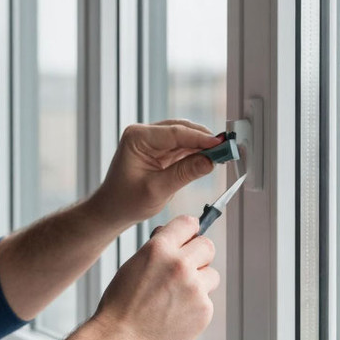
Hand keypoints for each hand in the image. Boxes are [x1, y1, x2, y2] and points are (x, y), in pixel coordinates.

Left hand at [89, 120, 222, 228]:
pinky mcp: (159, 150)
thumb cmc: (126, 201)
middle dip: (205, 139)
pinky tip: (211, 158)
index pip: (175, 133)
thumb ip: (185, 173)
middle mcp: (144, 134)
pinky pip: (182, 147)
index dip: (200, 138)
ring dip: (203, 145)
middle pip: (182, 130)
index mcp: (137, 138)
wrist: (112, 210)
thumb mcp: (157, 190)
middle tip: (227, 149)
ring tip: (223, 154)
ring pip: (184, 137)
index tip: (221, 144)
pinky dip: (197, 152)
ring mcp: (152, 141)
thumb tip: (211, 160)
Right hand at [89, 215, 218, 339]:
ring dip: (200, 282)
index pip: (189, 223)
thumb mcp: (133, 266)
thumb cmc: (121, 306)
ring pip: (211, 275)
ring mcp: (195, 288)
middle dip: (198, 255)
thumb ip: (157, 250)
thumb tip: (175, 240)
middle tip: (187, 268)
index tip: (189, 238)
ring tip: (178, 297)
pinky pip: (207, 300)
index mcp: (159, 249)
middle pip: (207, 246)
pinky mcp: (204, 309)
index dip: (188, 232)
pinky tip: (176, 314)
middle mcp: (180, 264)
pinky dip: (196, 306)